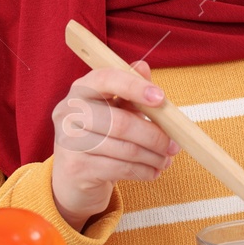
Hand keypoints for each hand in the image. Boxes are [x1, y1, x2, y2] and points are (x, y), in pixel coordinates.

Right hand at [50, 61, 179, 231]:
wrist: (73, 176)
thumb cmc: (99, 135)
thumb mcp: (114, 108)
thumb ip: (129, 89)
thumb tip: (143, 68)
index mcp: (81, 90)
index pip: (106, 79)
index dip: (135, 87)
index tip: (161, 98)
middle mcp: (69, 112)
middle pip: (120, 122)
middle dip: (154, 135)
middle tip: (174, 145)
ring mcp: (69, 142)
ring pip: (124, 149)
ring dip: (153, 156)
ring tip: (166, 160)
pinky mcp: (76, 168)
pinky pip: (120, 169)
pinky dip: (143, 171)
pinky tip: (153, 172)